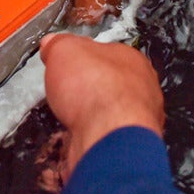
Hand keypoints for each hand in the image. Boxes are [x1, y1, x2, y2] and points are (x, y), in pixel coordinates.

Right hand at [40, 33, 163, 180]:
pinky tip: (73, 142)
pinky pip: (103, 144)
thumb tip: (52, 43)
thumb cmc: (96, 90)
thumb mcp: (65, 50)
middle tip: (67, 94)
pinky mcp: (125, 150)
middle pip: (110, 87)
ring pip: (108, 118)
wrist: (107, 138)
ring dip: (88, 120)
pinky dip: (87, 143)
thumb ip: (59, 44)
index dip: (83, 60)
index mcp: (131, 61)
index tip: (68, 65)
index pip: (107, 54)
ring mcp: (136, 124)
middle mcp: (141, 92)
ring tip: (68, 120)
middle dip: (87, 92)